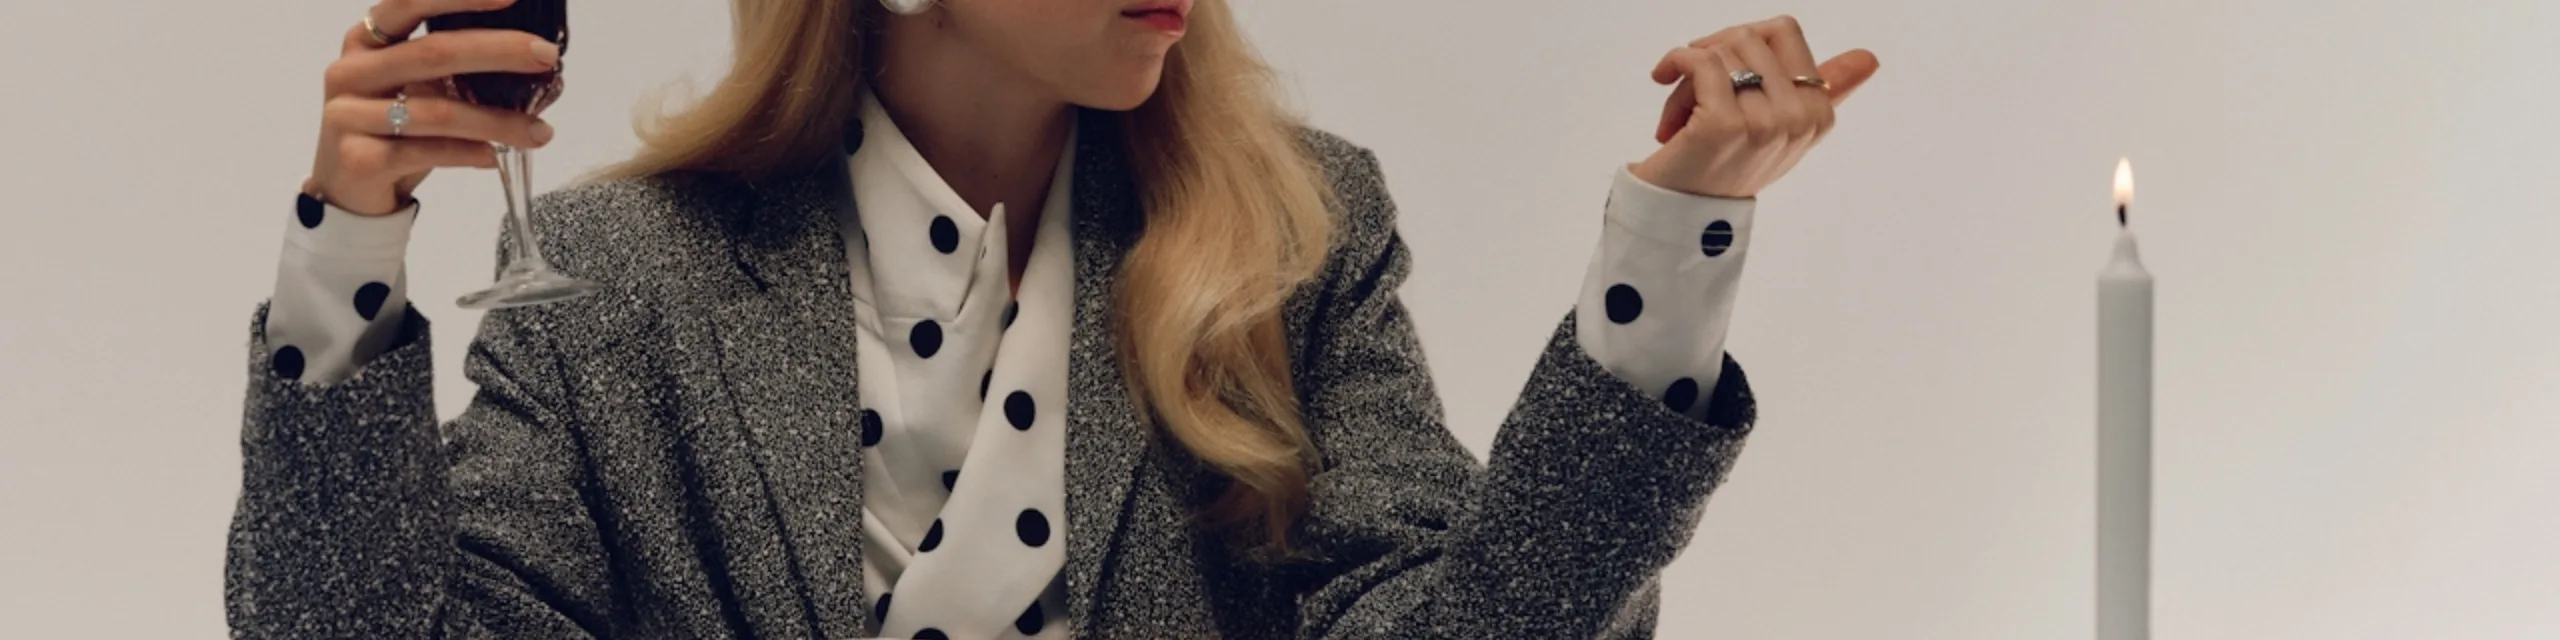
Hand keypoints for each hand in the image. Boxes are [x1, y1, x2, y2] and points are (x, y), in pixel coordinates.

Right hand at [308, 0, 561, 215]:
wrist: (349, 190)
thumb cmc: (391, 128)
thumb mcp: (415, 88)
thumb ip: (453, 69)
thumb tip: (533, 57)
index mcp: (365, 41)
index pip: (409, 5)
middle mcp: (351, 71)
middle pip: (433, 54)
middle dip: (498, 51)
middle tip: (547, 56)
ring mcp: (348, 115)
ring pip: (437, 112)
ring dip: (497, 121)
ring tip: (541, 132)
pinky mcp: (359, 159)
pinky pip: (428, 152)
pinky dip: (469, 153)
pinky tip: (494, 157)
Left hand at [1631, 15, 1879, 199]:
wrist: (1684, 214)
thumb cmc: (1729, 165)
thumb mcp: (1784, 127)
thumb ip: (1827, 89)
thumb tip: (1871, 58)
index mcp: (1819, 114)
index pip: (1784, 31)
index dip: (1743, 39)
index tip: (1721, 65)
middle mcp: (1799, 119)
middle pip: (1749, 36)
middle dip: (1715, 55)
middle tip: (1697, 92)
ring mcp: (1764, 122)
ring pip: (1722, 50)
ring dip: (1690, 72)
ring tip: (1683, 109)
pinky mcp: (1724, 124)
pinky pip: (1699, 61)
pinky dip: (1673, 61)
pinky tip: (1662, 77)